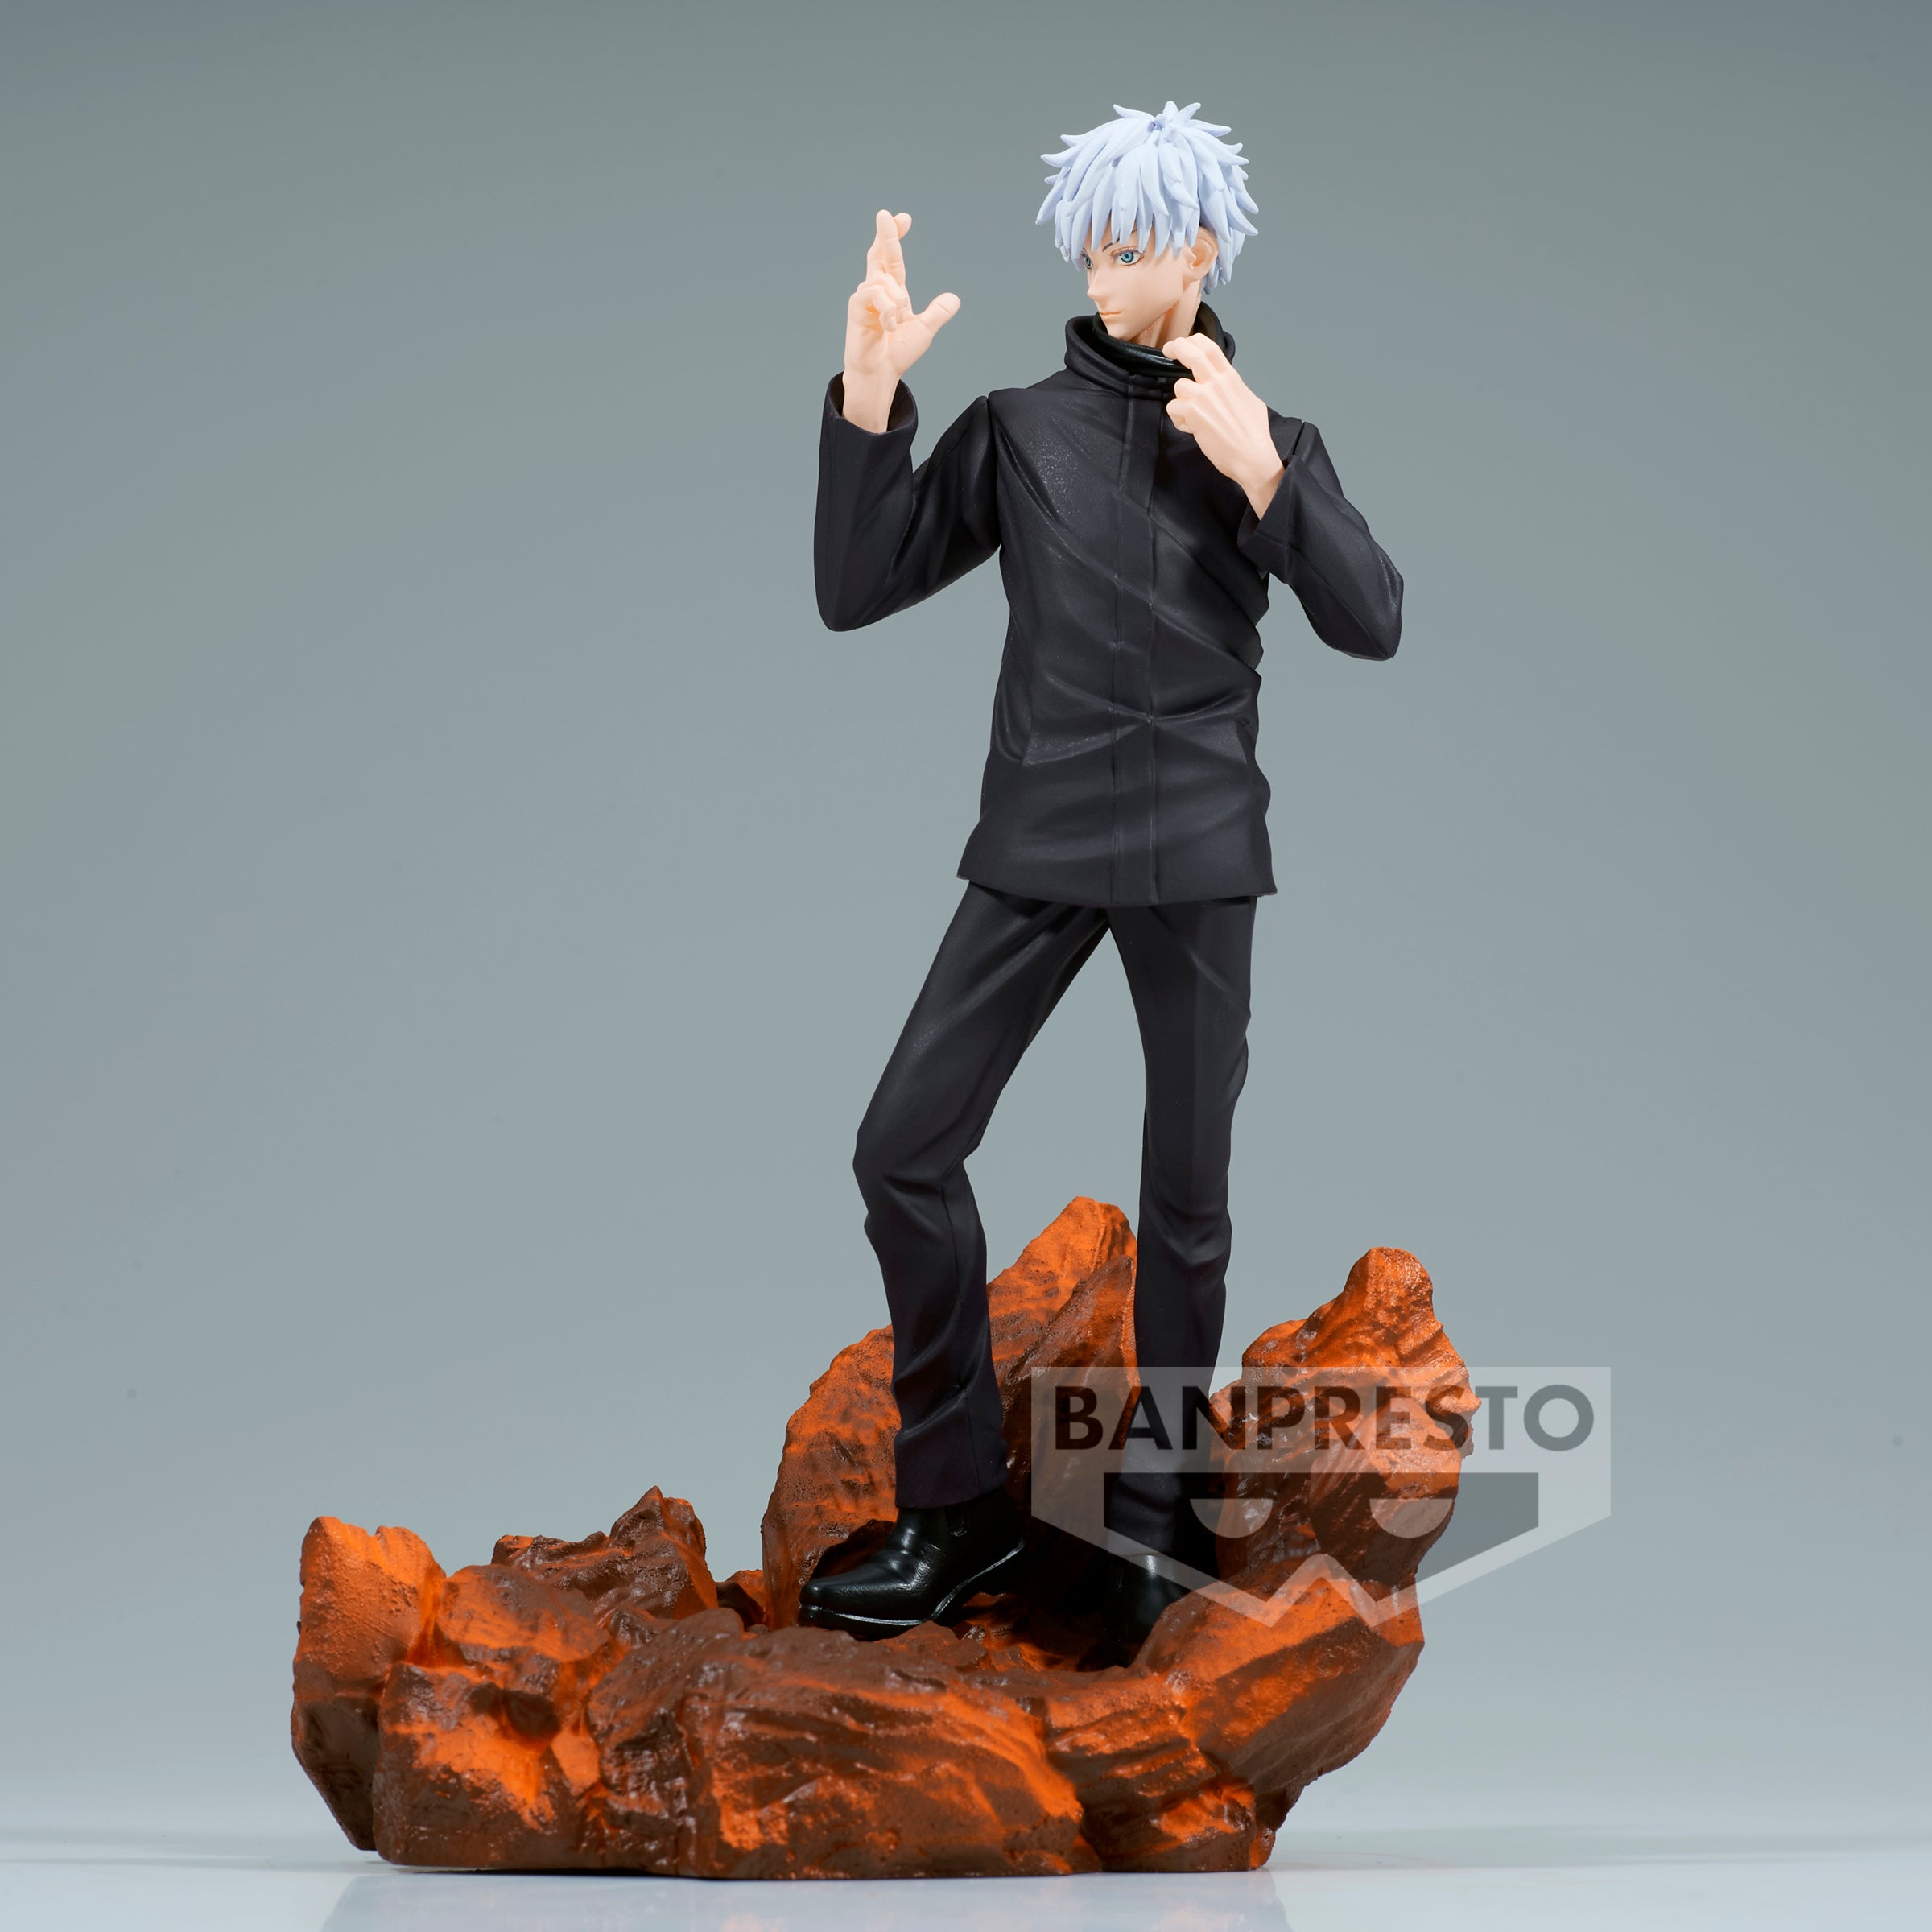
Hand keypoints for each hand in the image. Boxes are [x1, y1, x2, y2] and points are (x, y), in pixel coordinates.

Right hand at [842, 210, 960, 431]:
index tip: (904, 218)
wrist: (881, 373)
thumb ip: (937, 313)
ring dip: (897, 303)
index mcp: (891, 291)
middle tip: (885, 214)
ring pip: (886, 281)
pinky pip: (876, 294)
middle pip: (879, 254)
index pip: (892, 258)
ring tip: (894, 324)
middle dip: (885, 234)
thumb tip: (953, 299)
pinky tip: (887, 326)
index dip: (895, 237)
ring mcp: (864, 296)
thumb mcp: (924, 330)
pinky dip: (887, 310)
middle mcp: (876, 289)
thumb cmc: (897, 353)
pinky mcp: (856, 306)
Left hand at [1163, 335, 1285, 516]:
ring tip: (1192, 417)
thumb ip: (1233, 389)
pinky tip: (1191, 429)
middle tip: (1167, 351)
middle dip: (1175, 347)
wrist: (1253, 457)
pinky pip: (1174, 408)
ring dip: (1180, 401)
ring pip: (1179, 386)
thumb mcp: (1250, 401)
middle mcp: (1218, 383)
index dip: (1192, 341)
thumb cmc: (1254, 435)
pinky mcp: (1194, 413)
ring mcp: (1205, 397)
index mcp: (1231, 378)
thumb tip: (1226, 385)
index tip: (1182, 344)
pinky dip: (1179, 420)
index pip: (1209, 347)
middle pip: (1191, 353)